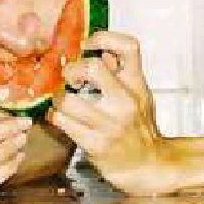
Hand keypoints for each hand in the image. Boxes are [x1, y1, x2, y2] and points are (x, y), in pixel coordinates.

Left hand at [47, 31, 172, 195]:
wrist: (147, 166)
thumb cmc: (140, 128)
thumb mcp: (139, 94)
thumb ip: (120, 71)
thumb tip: (100, 49)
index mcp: (137, 84)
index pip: (128, 47)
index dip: (104, 37)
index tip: (87, 44)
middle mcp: (125, 101)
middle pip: (93, 67)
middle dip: (73, 69)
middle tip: (70, 78)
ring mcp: (110, 124)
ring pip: (68, 100)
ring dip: (58, 98)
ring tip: (62, 100)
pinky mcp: (95, 144)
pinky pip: (63, 123)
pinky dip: (55, 117)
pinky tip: (59, 117)